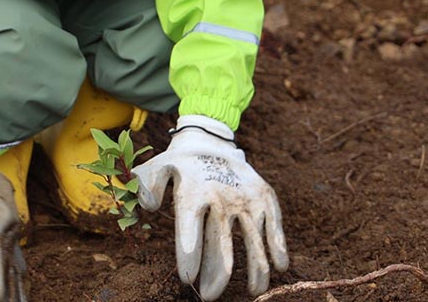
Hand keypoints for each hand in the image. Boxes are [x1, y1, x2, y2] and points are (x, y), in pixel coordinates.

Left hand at [132, 115, 287, 299]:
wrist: (210, 141)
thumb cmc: (179, 165)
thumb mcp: (156, 169)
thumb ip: (146, 186)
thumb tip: (149, 206)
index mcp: (192, 192)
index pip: (189, 228)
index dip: (189, 255)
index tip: (187, 278)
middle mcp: (220, 197)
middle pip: (221, 243)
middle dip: (216, 275)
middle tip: (209, 296)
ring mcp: (245, 197)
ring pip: (253, 239)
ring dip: (255, 269)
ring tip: (253, 292)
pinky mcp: (264, 197)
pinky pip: (273, 224)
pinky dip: (278, 246)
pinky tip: (281, 267)